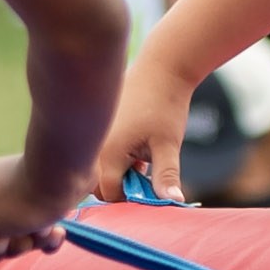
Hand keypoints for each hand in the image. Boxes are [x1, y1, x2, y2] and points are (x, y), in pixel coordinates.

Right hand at [0, 155, 79, 257]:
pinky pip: (36, 228)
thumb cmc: (8, 202)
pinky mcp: (36, 195)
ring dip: (29, 241)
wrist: (60, 176)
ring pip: (14, 235)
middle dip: (6, 246)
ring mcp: (9, 192)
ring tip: (40, 229)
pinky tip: (56, 230)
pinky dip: (46, 235)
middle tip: (18, 237)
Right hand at [88, 53, 196, 206]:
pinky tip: (137, 143)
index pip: (110, 193)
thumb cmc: (165, 105)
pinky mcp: (99, 127)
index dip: (130, 198)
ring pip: (100, 169)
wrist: (161, 68)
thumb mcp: (168, 144)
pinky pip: (101, 153)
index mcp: (109, 152)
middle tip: (147, 173)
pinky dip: (117, 157)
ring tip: (143, 156)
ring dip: (120, 171)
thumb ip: (166, 176)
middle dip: (122, 187)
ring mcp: (95, 135)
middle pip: (99, 185)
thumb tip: (174, 201)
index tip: (150, 189)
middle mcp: (95, 145)